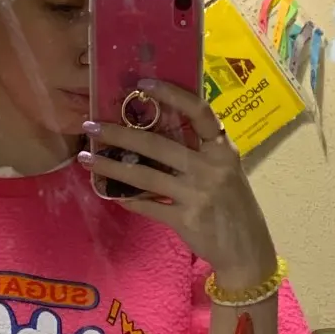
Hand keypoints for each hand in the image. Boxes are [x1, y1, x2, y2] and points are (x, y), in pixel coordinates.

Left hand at [81, 82, 277, 283]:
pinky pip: (148, 206)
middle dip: (118, 134)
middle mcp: (211, 167)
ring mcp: (198, 194)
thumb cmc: (233, 205)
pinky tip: (112, 195)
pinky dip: (128, 200)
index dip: (171, 94)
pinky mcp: (186, 219)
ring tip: (86, 159)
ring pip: (144, 175)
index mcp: (223, 149)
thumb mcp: (225, 171)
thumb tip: (155, 132)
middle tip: (91, 126)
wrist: (247, 250)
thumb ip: (199, 152)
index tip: (142, 83)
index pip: (199, 111)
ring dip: (110, 167)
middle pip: (157, 144)